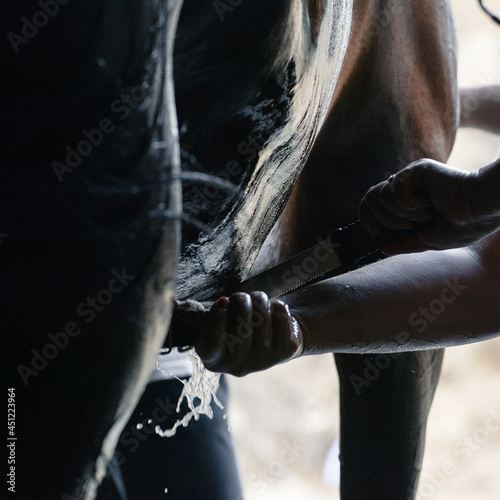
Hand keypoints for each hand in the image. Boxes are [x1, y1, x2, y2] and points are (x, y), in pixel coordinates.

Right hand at [195, 292, 302, 375]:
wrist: (271, 333)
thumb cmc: (236, 323)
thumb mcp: (220, 320)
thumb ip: (216, 315)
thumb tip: (224, 304)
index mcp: (213, 360)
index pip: (212, 345)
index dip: (217, 320)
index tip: (223, 301)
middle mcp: (237, 367)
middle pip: (240, 330)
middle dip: (241, 303)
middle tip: (240, 297)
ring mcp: (262, 362)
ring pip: (262, 320)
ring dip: (259, 301)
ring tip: (257, 300)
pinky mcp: (284, 352)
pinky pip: (280, 318)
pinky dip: (277, 306)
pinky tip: (273, 311)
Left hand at [358, 159, 494, 253]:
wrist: (480, 211)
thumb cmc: (462, 226)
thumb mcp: (428, 241)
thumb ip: (404, 244)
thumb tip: (383, 249)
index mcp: (406, 204)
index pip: (372, 205)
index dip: (366, 219)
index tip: (374, 234)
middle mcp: (405, 189)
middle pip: (369, 199)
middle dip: (383, 220)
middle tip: (406, 226)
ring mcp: (409, 178)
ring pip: (379, 196)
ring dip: (399, 214)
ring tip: (423, 216)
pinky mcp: (414, 170)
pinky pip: (394, 190)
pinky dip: (410, 204)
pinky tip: (429, 203)